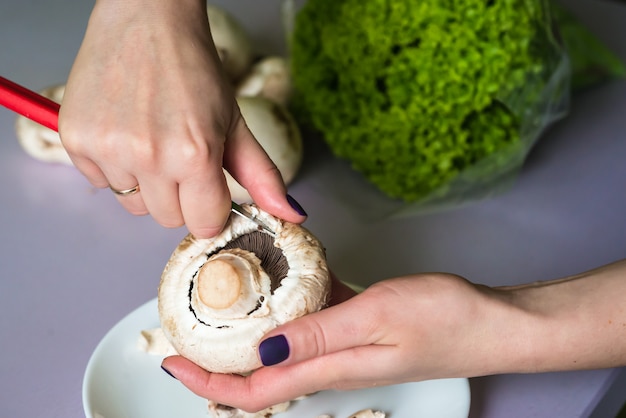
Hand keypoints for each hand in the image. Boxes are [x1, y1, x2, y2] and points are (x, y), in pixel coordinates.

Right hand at [59, 0, 304, 237]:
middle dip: (179, 196)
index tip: (208, 189)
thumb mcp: (235, 123)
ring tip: (150, 138)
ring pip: (133, 204)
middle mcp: (149, 157)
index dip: (210, 207)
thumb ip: (262, 175)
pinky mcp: (77, 139)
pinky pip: (100, 182)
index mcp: (195, 155)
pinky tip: (124, 130)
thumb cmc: (193, 69)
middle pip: (168, 218)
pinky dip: (113, 166)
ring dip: (145, 183)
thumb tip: (291, 215)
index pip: (204, 223)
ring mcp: (109, 148)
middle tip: (179, 155)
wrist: (147, 19)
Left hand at [161, 273, 500, 411]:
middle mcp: (331, 362)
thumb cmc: (445, 319)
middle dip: (217, 363)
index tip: (173, 363)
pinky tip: (282, 282)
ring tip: (222, 305)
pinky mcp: (358, 326)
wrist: (493, 322)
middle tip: (186, 332)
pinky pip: (311, 323)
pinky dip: (287, 308)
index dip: (209, 385)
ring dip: (248, 334)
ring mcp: (345, 345)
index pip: (254, 391)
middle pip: (260, 376)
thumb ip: (318, 333)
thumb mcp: (376, 315)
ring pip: (282, 348)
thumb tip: (262, 349)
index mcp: (330, 366)